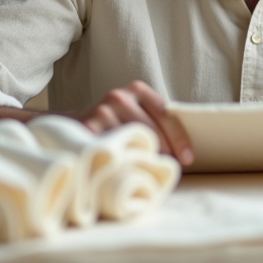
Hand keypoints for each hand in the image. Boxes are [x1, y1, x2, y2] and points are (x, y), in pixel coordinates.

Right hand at [75, 80, 193, 165]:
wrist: (74, 127)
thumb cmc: (116, 124)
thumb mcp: (136, 113)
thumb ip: (156, 121)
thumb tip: (184, 150)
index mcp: (137, 89)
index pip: (165, 113)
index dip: (179, 137)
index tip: (188, 159)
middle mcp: (119, 96)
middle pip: (150, 129)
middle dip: (164, 152)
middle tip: (168, 170)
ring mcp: (101, 111)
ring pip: (132, 140)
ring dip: (143, 159)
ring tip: (149, 173)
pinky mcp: (87, 128)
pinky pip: (112, 149)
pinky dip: (123, 162)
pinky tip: (128, 171)